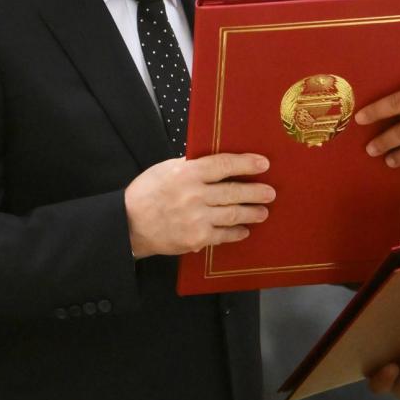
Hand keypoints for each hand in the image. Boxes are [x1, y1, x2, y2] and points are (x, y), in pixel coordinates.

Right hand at [124, 153, 274, 257]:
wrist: (128, 224)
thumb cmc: (148, 192)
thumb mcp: (166, 169)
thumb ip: (192, 165)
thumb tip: (219, 161)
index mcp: (187, 174)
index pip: (224, 165)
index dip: (246, 163)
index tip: (264, 163)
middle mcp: (194, 196)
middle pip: (233, 192)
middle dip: (256, 192)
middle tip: (270, 192)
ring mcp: (196, 219)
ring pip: (232, 214)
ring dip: (251, 212)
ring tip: (263, 211)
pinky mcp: (195, 239)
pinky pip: (222, 235)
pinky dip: (236, 232)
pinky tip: (244, 230)